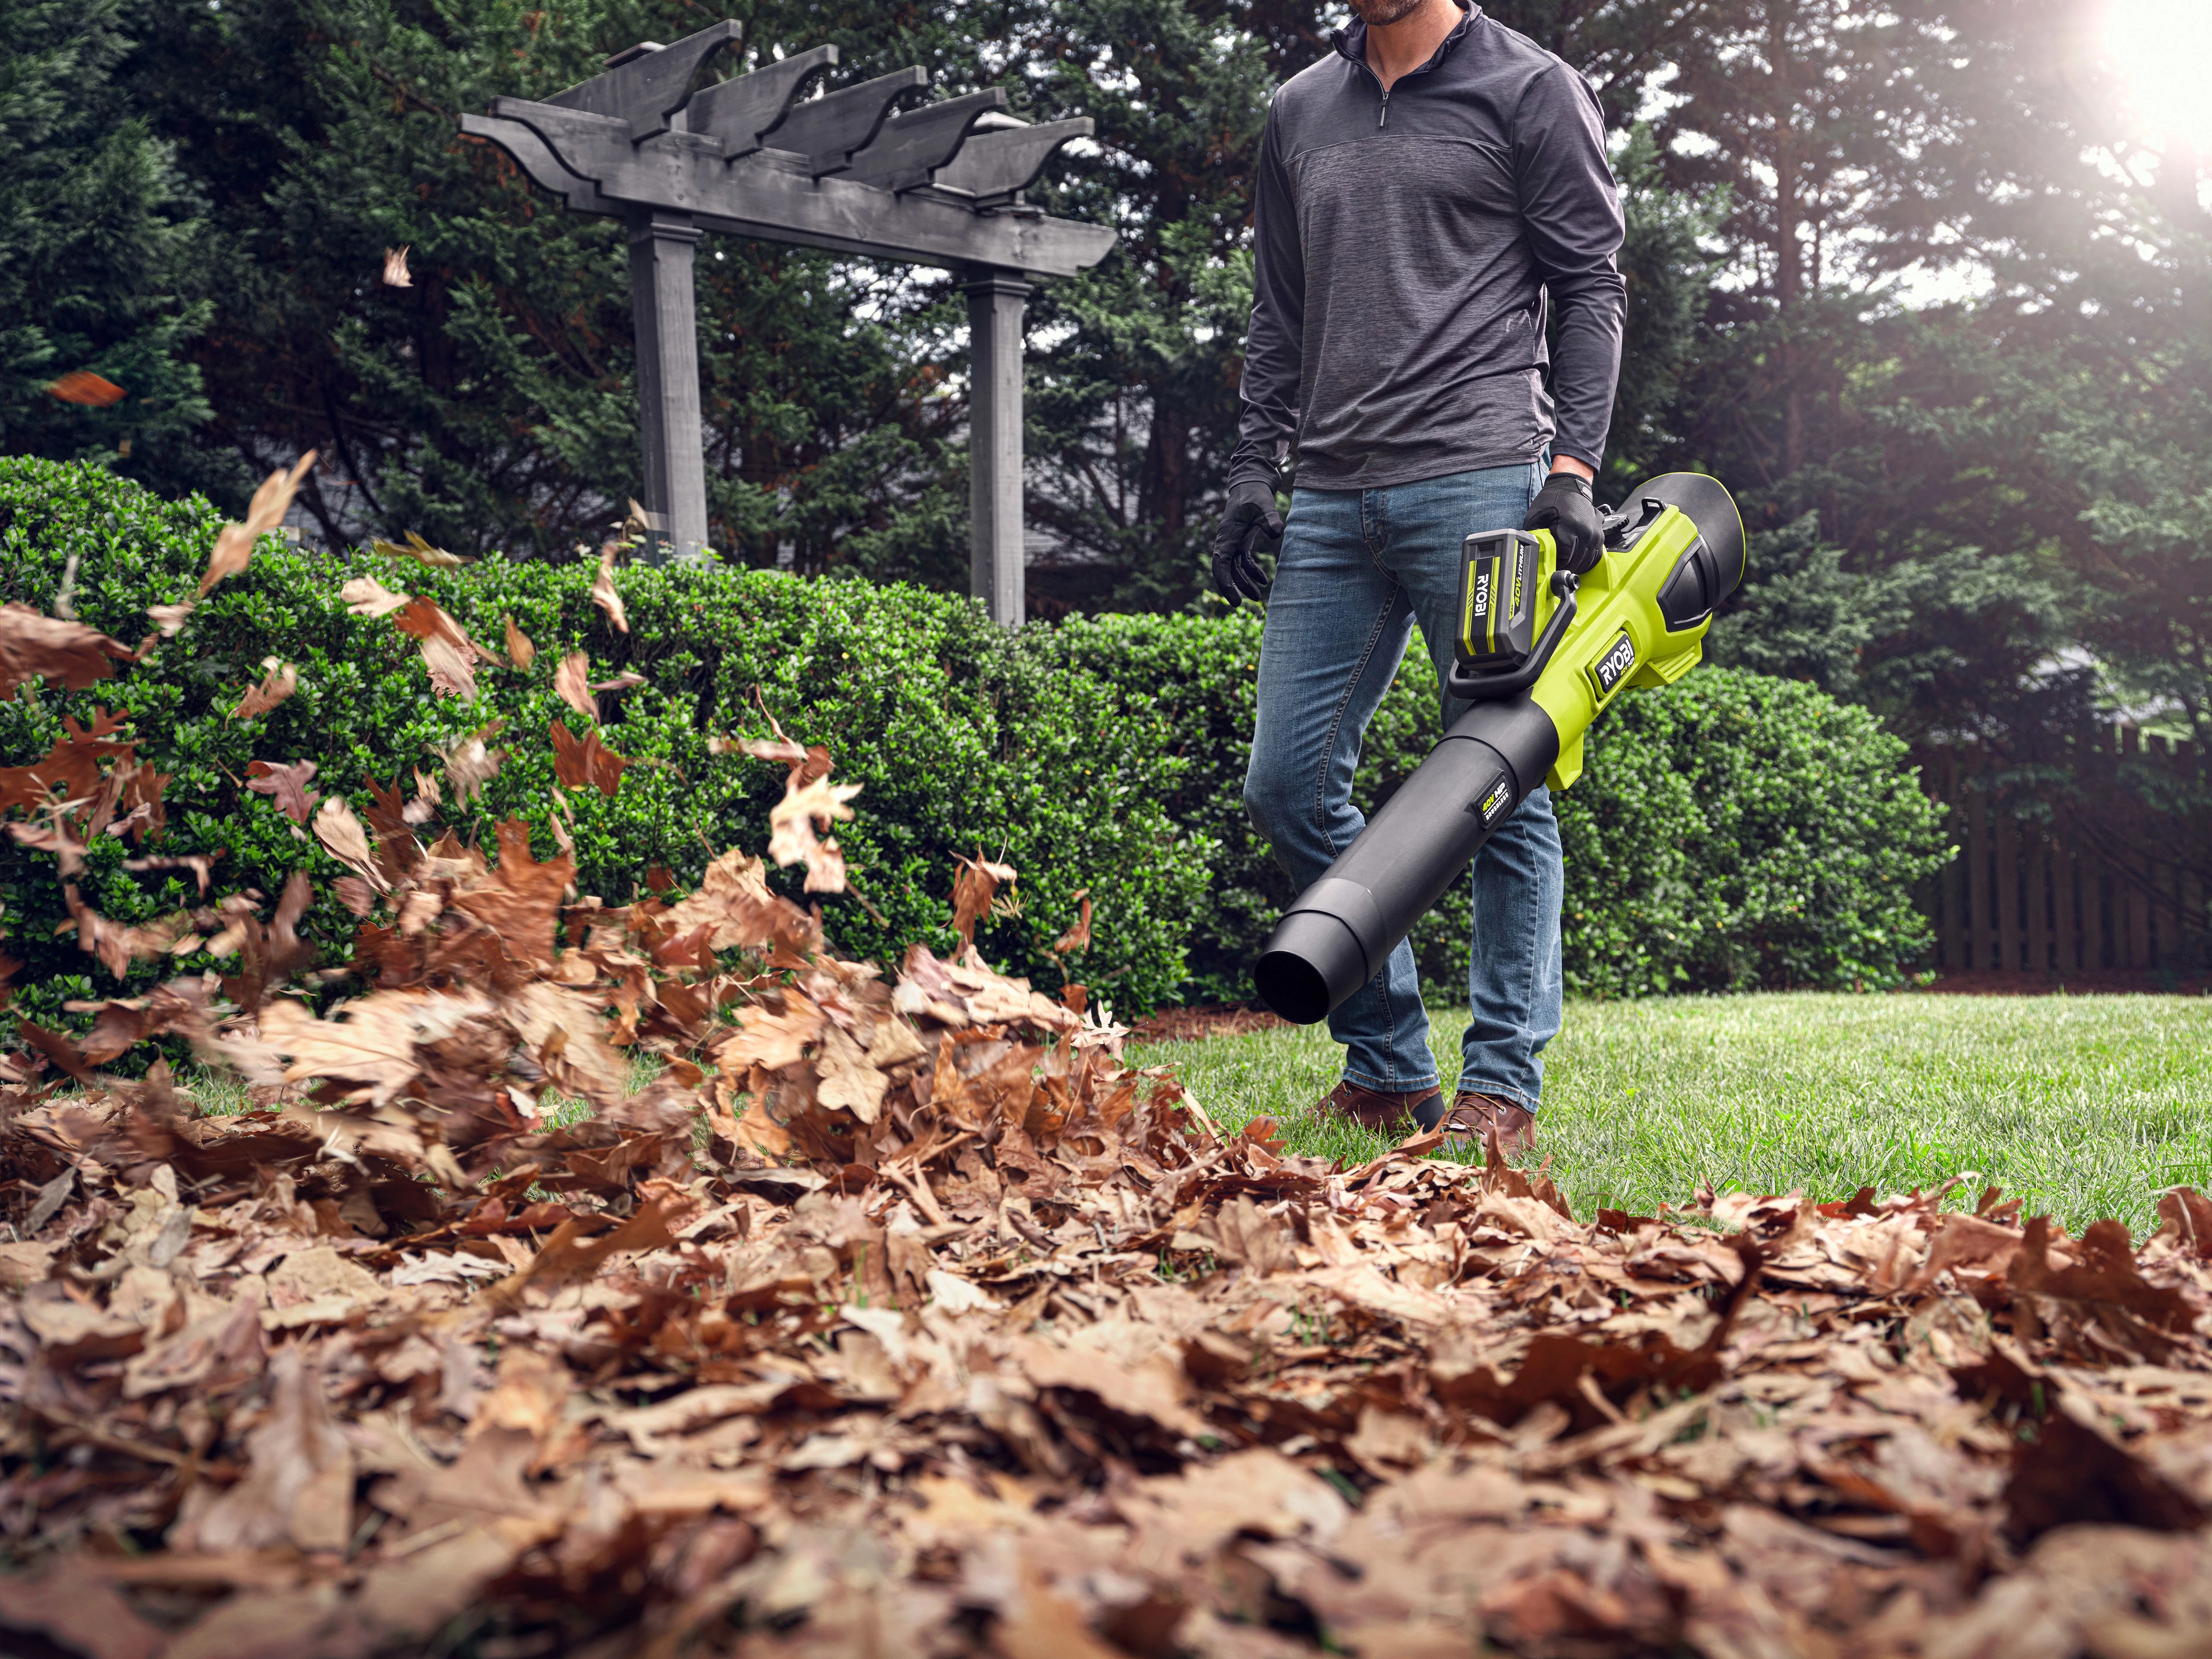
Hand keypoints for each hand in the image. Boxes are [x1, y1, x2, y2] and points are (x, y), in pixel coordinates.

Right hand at [1211, 478, 1283, 602]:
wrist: (1254, 482)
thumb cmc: (1256, 492)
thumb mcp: (1264, 503)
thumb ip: (1270, 518)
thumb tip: (1277, 532)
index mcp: (1227, 535)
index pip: (1220, 563)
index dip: (1224, 581)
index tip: (1232, 597)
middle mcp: (1227, 541)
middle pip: (1226, 570)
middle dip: (1233, 587)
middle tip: (1241, 604)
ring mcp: (1234, 541)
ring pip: (1235, 568)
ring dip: (1244, 582)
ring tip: (1258, 596)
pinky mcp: (1243, 541)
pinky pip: (1244, 561)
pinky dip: (1252, 571)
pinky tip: (1264, 579)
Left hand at [1523, 470, 1604, 575]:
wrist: (1570, 485)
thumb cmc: (1551, 500)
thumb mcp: (1535, 518)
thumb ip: (1535, 537)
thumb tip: (1533, 555)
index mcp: (1571, 529)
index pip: (1566, 560)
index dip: (1557, 567)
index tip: (1549, 569)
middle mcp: (1587, 532)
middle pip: (1578, 562)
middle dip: (1566, 568)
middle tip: (1556, 570)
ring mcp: (1596, 533)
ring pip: (1588, 560)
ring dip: (1577, 566)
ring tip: (1566, 567)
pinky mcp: (1601, 532)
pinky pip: (1596, 553)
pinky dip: (1586, 559)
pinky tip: (1577, 560)